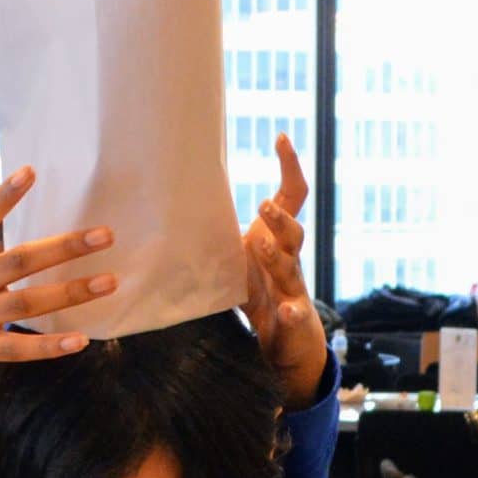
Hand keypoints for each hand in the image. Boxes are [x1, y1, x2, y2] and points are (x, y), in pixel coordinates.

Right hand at [0, 162, 114, 409]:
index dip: (4, 196)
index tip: (31, 171)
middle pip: (19, 261)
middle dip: (63, 247)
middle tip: (107, 234)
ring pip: (27, 304)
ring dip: (69, 293)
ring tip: (110, 281)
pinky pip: (18, 348)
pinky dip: (48, 347)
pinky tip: (81, 340)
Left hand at [241, 134, 328, 409]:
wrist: (291, 340)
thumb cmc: (262, 290)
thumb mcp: (241, 254)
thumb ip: (223, 228)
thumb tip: (181, 192)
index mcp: (277, 239)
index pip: (292, 196)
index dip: (290, 166)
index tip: (280, 137)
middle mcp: (289, 259)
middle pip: (293, 231)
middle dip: (278, 218)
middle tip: (261, 206)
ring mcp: (293, 289)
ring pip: (290, 268)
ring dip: (276, 256)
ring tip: (260, 245)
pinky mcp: (292, 318)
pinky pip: (296, 313)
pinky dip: (292, 312)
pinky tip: (286, 311)